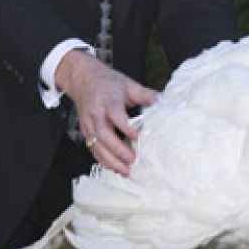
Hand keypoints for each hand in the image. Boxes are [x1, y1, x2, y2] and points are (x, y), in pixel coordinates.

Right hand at [55, 49, 157, 175]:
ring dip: (109, 160)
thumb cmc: (106, 82)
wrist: (82, 78)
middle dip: (117, 150)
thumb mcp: (129, 84)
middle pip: (103, 134)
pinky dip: (103, 160)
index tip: (137, 136)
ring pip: (96, 144)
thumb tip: (165, 101)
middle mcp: (96, 113)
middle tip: (132, 159)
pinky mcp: (85, 131)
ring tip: (124, 170)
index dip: (125, 127)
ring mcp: (89, 123)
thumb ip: (147, 94)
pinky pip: (92, 148)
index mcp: (108, 100)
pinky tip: (114, 167)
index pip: (115, 114)